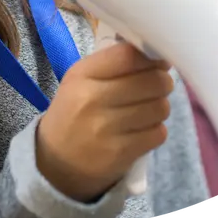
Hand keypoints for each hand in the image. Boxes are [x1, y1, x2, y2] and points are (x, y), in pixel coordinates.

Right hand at [35, 42, 173, 202]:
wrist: (55, 161)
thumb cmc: (74, 110)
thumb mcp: (82, 78)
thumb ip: (114, 62)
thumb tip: (157, 56)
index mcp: (83, 74)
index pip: (129, 56)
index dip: (151, 57)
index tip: (157, 60)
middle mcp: (93, 99)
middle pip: (151, 81)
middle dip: (162, 81)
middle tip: (158, 85)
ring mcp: (106, 129)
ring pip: (159, 108)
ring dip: (160, 106)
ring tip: (149, 108)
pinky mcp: (120, 155)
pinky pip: (157, 134)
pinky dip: (156, 130)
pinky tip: (143, 129)